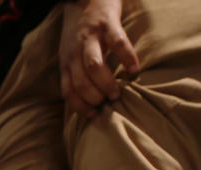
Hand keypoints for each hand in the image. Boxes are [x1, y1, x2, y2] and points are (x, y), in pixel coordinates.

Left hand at [60, 0, 140, 116]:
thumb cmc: (81, 30)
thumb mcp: (70, 53)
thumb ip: (75, 72)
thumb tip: (87, 99)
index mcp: (66, 61)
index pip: (68, 91)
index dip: (79, 106)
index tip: (93, 114)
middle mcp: (74, 51)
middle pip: (81, 82)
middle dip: (95, 97)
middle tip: (109, 102)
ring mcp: (90, 37)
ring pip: (93, 67)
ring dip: (106, 83)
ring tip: (117, 93)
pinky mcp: (107, 23)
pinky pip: (117, 43)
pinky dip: (127, 58)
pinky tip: (135, 69)